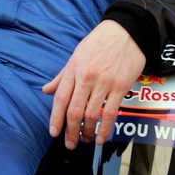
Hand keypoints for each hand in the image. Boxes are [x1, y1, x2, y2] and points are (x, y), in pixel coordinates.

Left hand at [43, 20, 145, 148]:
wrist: (127, 31)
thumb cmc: (99, 42)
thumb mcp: (76, 55)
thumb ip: (62, 76)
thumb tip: (46, 90)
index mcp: (73, 69)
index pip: (60, 98)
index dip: (56, 118)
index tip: (54, 132)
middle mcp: (86, 77)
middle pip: (74, 111)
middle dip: (70, 131)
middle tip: (70, 143)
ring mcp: (104, 83)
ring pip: (92, 114)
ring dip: (87, 132)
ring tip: (85, 140)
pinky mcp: (120, 87)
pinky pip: (111, 113)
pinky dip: (104, 129)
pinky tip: (101, 137)